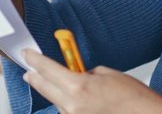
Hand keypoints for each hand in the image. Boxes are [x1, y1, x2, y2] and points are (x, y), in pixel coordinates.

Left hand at [22, 50, 161, 113]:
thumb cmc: (135, 97)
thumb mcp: (108, 74)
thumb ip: (85, 72)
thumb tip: (75, 73)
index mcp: (78, 87)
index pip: (47, 69)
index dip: (34, 59)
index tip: (27, 54)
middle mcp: (72, 106)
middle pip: (44, 88)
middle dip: (35, 77)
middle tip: (29, 71)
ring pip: (56, 102)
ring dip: (57, 93)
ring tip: (67, 86)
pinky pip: (67, 112)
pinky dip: (69, 105)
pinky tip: (79, 101)